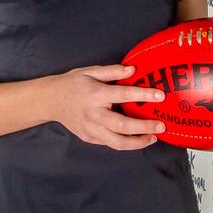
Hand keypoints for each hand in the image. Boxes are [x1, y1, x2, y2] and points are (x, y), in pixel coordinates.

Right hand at [49, 64, 165, 149]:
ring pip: (117, 142)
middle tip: (161, 126)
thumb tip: (133, 70)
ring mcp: (90, 129)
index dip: (142, 95)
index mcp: (95, 94)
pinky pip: (110, 143)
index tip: (160, 95)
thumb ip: (112, 71)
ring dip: (137, 142)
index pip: (122, 95)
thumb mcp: (89, 71)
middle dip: (144, 127)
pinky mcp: (89, 138)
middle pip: (122, 125)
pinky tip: (137, 138)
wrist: (50, 101)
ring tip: (152, 138)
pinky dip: (125, 143)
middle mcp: (93, 114)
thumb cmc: (72, 84)